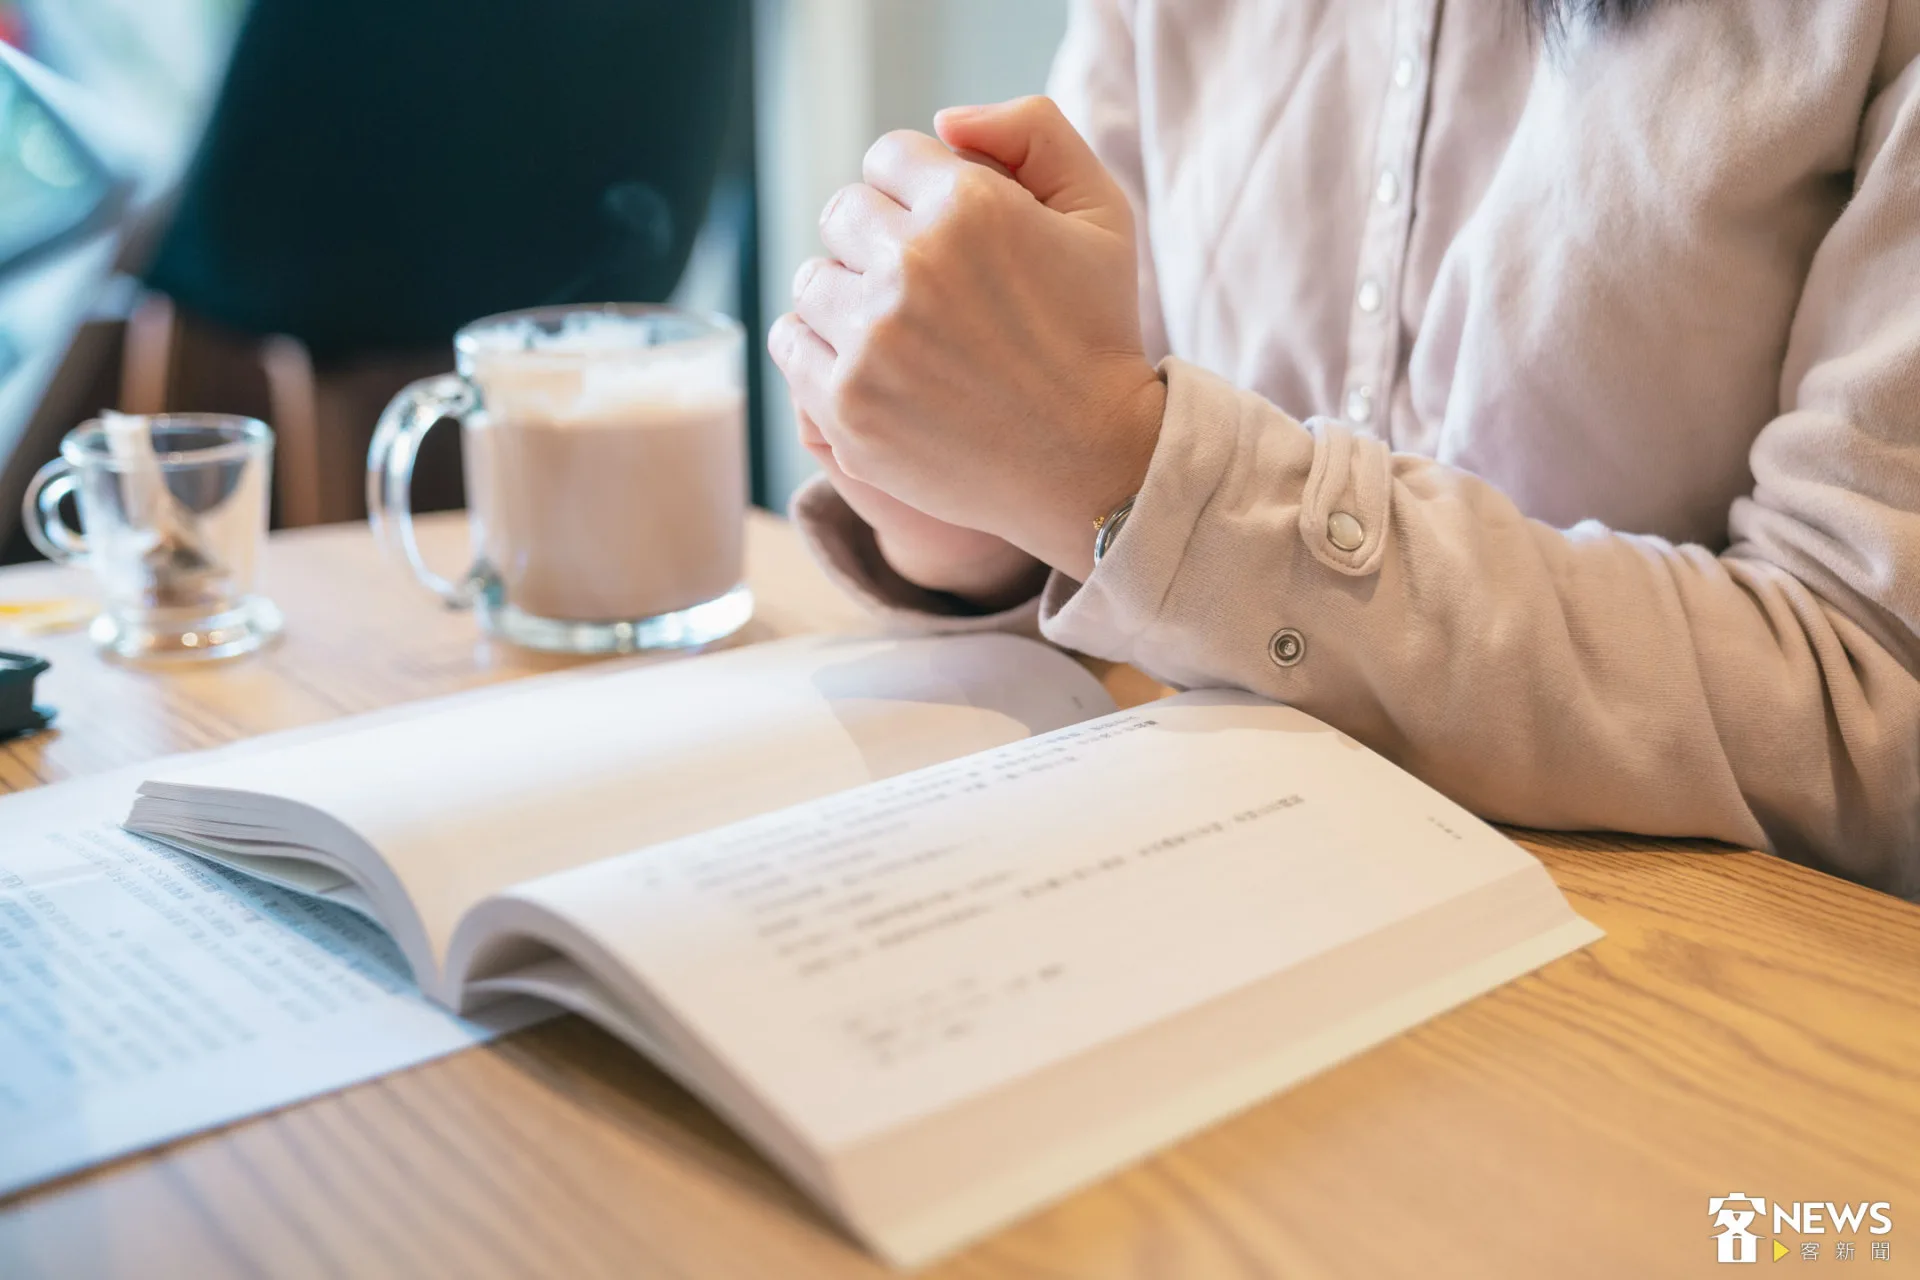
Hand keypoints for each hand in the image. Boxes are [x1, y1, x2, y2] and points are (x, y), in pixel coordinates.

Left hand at [769, 95, 1164, 581]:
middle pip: (843, 214)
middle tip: (927, 289)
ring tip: (902, 331)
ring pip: (813, 280)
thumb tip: (943, 121)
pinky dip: (820, 347)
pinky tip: (870, 363)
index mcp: (968, 206)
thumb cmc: (1097, 333)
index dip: (919, 191)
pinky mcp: (846, 406)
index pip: (888, 157)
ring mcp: (871, 341)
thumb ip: (1031, 132)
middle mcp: (911, 266)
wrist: (1092, 462)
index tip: (948, 236)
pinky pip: (791, 342)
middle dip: (880, 240)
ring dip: (848, 296)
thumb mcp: (1101, 211)